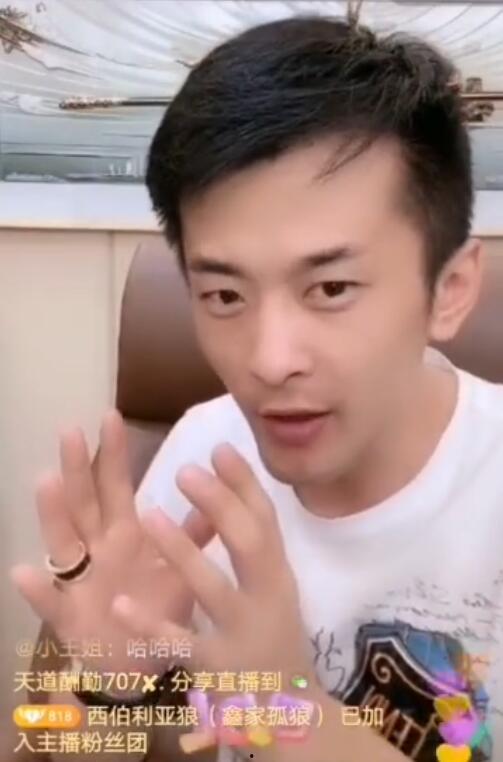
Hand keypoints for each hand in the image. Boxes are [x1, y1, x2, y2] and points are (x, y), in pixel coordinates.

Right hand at [10, 410, 214, 674]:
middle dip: (77, 467)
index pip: (115, 485)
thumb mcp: (179, 567)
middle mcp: (97, 549)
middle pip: (84, 503)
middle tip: (70, 430)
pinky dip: (38, 590)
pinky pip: (51, 604)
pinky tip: (23, 571)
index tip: (110, 415)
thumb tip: (220, 495)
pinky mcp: (70, 618)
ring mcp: (79, 581)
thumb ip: (195, 533)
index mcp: (125, 533)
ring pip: (63, 542)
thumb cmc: (157, 605)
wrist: (143, 664)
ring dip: (53, 514)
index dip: (112, 453)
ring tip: (46, 482)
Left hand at [112, 442, 315, 685]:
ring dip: (183, 551)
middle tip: (185, 469)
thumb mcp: (272, 588)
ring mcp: (243, 633)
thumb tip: (240, 486)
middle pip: (249, 544)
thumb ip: (257, 545)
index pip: (266, 520)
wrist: (288, 712)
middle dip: (220, 503)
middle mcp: (268, 598)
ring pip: (214, 588)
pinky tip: (119, 605)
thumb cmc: (272, 635)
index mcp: (277, 574)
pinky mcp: (216, 669)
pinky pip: (181, 645)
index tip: (219, 447)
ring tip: (150, 514)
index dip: (244, 482)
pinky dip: (150, 625)